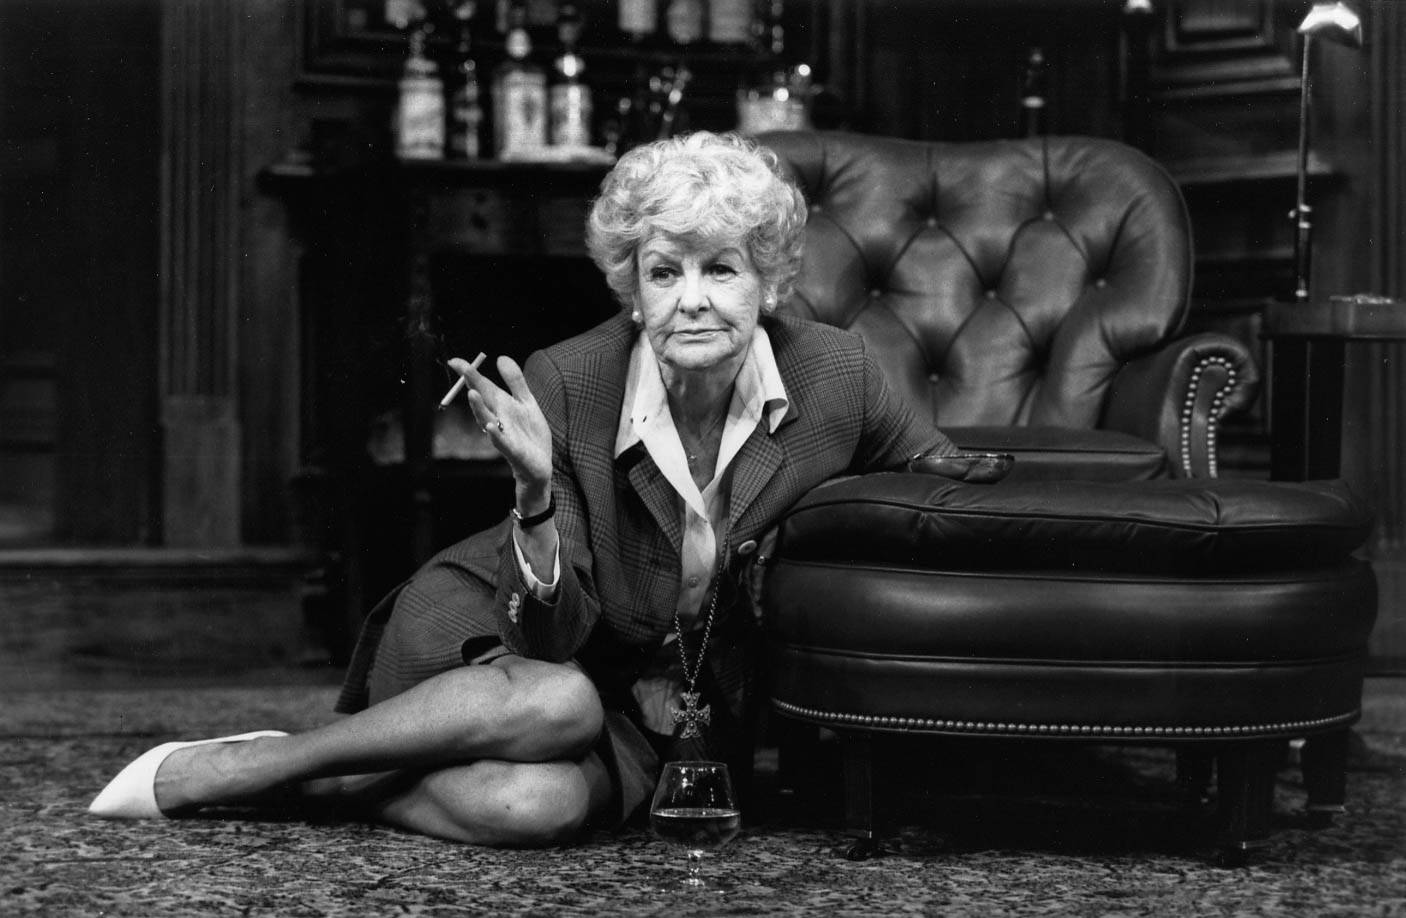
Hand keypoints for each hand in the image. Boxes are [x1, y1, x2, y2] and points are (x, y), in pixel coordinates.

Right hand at [449, 355, 552, 501]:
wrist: (539, 465)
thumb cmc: (530, 434)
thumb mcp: (526, 402)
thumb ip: (515, 381)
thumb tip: (500, 357)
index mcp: (501, 406)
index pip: (482, 386)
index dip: (469, 373)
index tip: (454, 360)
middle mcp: (497, 419)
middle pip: (482, 400)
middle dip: (471, 384)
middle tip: (461, 368)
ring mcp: (503, 435)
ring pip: (487, 420)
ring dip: (478, 408)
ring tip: (472, 394)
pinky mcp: (514, 451)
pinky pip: (502, 442)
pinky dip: (495, 435)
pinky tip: (490, 426)